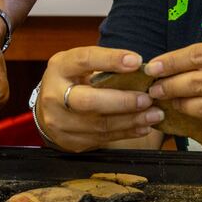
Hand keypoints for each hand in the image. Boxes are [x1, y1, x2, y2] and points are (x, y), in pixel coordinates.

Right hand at [37, 47, 163, 152]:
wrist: (47, 109)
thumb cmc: (71, 80)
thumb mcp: (79, 64)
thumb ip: (103, 64)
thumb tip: (139, 67)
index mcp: (59, 68)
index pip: (85, 60)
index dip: (111, 60)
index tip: (137, 62)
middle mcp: (55, 95)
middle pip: (89, 101)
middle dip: (122, 101)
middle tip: (147, 98)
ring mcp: (60, 122)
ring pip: (99, 124)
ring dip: (131, 120)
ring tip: (154, 114)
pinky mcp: (70, 141)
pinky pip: (102, 138)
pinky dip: (126, 132)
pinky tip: (143, 126)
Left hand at [146, 33, 201, 143]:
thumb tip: (184, 61)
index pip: (197, 56)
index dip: (170, 61)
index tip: (152, 66)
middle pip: (194, 82)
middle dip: (168, 85)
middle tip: (153, 87)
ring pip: (201, 108)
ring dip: (180, 104)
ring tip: (169, 100)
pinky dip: (201, 121)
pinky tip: (194, 114)